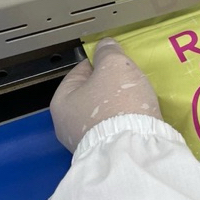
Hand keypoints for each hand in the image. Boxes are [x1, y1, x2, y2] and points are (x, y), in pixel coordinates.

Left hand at [50, 37, 162, 151]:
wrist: (133, 149)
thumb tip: (105, 45)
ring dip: (119, 105)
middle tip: (131, 80)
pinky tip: (138, 118)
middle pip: (92, 94)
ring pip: (103, 113)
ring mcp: (84, 143)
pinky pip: (114, 130)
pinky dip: (124, 122)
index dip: (101, 62)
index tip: (119, 62)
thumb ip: (108, 51)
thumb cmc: (118, 104)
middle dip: (110, 86)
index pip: (80, 71)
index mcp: (61, 101)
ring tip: (138, 99)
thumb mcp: (114, 66)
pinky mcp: (104, 154)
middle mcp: (67, 125)